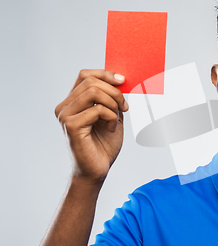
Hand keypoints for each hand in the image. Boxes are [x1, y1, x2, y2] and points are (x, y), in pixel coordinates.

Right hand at [55, 69, 128, 186]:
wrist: (97, 171)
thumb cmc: (103, 145)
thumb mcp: (112, 115)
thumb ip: (112, 98)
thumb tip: (120, 79)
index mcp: (72, 102)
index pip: (85, 75)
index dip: (105, 74)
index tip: (123, 81)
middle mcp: (64, 107)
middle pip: (90, 81)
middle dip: (114, 91)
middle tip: (125, 107)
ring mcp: (65, 116)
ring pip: (93, 92)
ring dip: (113, 104)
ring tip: (116, 119)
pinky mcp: (71, 126)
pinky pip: (97, 109)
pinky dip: (111, 117)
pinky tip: (111, 129)